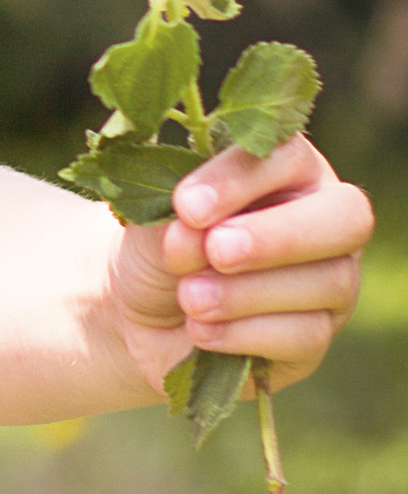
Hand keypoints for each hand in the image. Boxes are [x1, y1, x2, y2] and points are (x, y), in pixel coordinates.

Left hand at [109, 135, 373, 398]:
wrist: (145, 314)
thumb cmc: (160, 245)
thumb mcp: (155, 221)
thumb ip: (179, 220)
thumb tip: (194, 236)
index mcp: (288, 169)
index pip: (290, 156)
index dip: (241, 180)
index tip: (187, 207)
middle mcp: (324, 219)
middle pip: (347, 217)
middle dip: (278, 236)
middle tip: (216, 251)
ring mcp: (332, 281)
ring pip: (329, 282)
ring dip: (248, 292)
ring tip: (189, 298)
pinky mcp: (317, 337)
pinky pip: (307, 336)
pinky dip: (246, 334)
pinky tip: (200, 331)